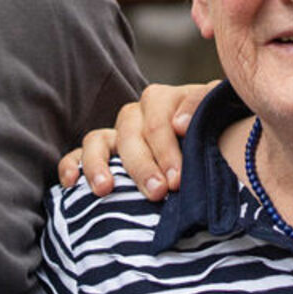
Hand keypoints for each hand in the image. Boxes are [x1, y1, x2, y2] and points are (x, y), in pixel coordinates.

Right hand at [59, 82, 212, 199]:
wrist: (216, 148)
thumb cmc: (219, 135)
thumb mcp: (220, 116)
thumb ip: (204, 107)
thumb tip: (179, 123)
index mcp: (168, 101)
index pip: (160, 119)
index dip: (167, 149)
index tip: (177, 179)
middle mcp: (139, 113)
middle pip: (131, 132)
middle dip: (143, 165)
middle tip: (158, 192)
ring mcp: (118, 132)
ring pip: (99, 138)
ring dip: (100, 163)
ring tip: (107, 189)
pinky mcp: (101, 152)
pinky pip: (78, 153)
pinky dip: (72, 165)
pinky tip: (72, 183)